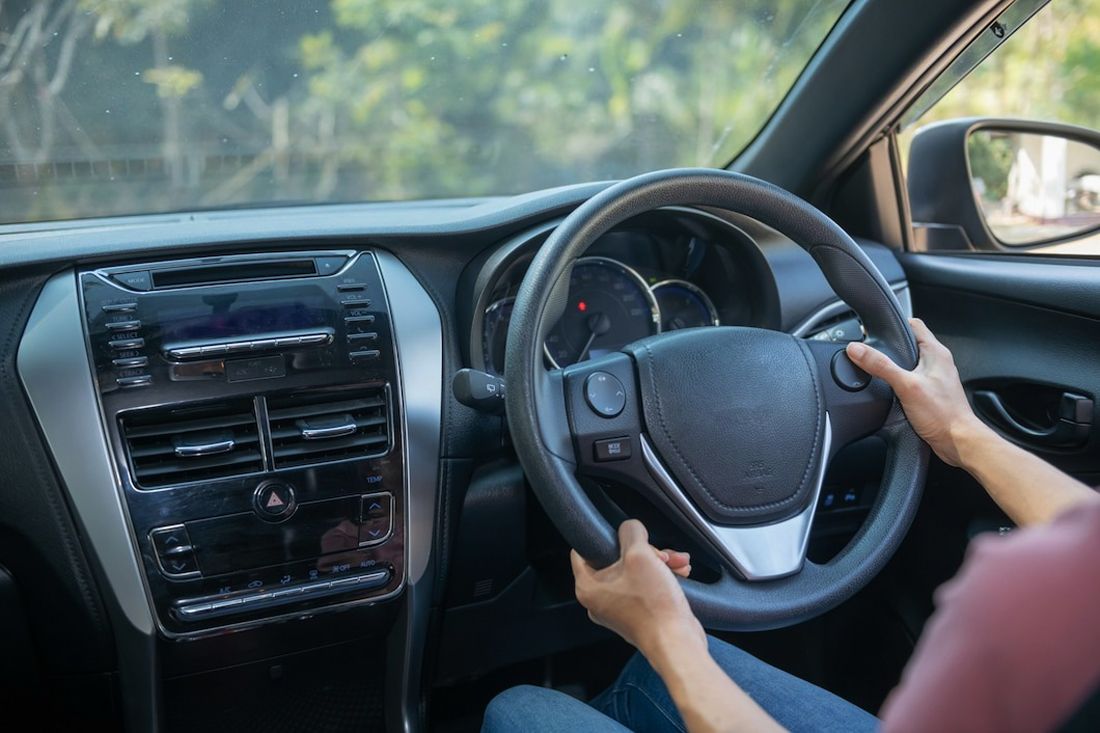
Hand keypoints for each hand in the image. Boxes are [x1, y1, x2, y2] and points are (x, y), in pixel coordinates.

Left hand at [571, 519, 704, 657]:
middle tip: (659, 552)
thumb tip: (630, 528)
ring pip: (634, 571)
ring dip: (657, 562)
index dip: (603, 537)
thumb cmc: (654, 607)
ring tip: (677, 562)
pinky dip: (660, 576)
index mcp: (588, 587)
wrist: (677, 641)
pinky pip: (644, 586)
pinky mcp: (637, 614)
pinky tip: (679, 572)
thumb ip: (631, 532)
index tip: (621, 534)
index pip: (582, 551)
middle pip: (615, 560)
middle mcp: (599, 600)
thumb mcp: (641, 555)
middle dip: (643, 551)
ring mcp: (618, 609)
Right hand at [846, 318, 992, 466]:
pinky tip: (890, 391)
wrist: (958, 441)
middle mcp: (937, 362)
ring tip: (879, 371)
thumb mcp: (906, 385)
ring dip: (894, 366)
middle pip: (909, 344)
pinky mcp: (931, 393)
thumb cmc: (942, 414)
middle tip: (872, 351)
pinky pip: (911, 380)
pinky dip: (899, 382)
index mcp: (936, 352)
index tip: (876, 329)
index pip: (914, 324)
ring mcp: (935, 378)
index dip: (894, 323)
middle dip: (890, 347)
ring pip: (910, 363)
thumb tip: (857, 349)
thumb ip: (880, 365)